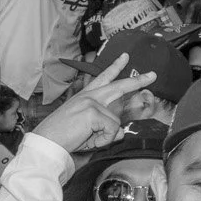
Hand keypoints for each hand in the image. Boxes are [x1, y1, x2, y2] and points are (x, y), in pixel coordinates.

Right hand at [34, 55, 156, 154]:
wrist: (47, 144)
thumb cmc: (63, 137)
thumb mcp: (87, 130)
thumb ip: (105, 128)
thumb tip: (121, 131)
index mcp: (85, 97)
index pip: (103, 78)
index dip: (115, 67)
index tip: (125, 57)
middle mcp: (89, 96)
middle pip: (119, 86)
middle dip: (137, 81)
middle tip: (153, 75)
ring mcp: (91, 101)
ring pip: (115, 121)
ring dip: (105, 136)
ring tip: (86, 138)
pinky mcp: (93, 111)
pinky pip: (111, 130)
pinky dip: (102, 140)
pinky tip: (87, 139)